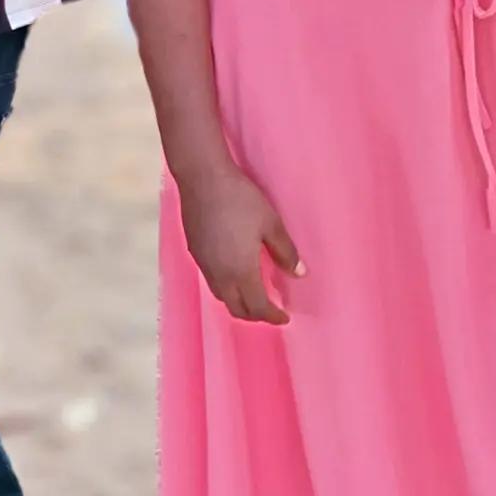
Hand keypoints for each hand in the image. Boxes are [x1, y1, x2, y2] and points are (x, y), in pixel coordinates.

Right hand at [178, 162, 304, 324]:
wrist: (202, 179)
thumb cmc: (240, 199)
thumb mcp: (271, 224)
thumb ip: (285, 252)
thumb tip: (299, 273)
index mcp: (241, 272)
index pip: (257, 308)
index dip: (273, 316)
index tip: (285, 317)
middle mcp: (220, 275)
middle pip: (237, 309)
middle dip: (255, 315)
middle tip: (270, 310)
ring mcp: (204, 265)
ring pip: (222, 297)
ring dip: (239, 302)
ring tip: (254, 294)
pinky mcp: (195, 252)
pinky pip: (212, 281)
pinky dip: (227, 288)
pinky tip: (235, 273)